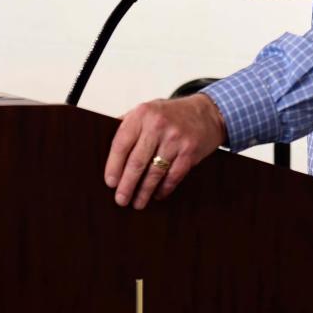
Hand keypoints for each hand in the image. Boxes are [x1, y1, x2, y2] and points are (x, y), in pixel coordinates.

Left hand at [105, 94, 226, 209]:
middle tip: (121, 199)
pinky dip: (163, 189)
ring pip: (154, 172)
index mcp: (142, 113)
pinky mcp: (189, 151)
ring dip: (144, 192)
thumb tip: (106, 148)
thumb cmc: (171, 114)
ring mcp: (175, 138)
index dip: (114, 165)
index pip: (121, 142)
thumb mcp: (147, 110)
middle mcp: (157, 124)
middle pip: (136, 162)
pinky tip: (157, 194)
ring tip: (137, 202)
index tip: (110, 182)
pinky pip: (172, 176)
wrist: (206, 112)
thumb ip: (128, 124)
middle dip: (127, 185)